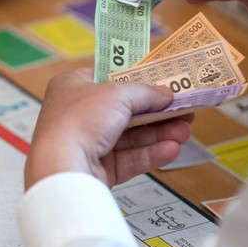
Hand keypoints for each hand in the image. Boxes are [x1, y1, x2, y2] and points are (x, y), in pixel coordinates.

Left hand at [24, 68, 192, 190]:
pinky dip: (150, 153)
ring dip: (159, 132)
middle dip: (156, 111)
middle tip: (183, 109)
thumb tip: (165, 94)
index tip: (162, 82)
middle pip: (124, 110)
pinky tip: (172, 149)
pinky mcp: (97, 168)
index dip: (136, 79)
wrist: (63, 166)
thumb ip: (145, 92)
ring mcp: (87, 142)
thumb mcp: (117, 93)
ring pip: (130, 136)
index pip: (108, 78)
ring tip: (185, 130)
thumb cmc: (79, 120)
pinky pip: (128, 158)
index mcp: (73, 86)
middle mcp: (78, 114)